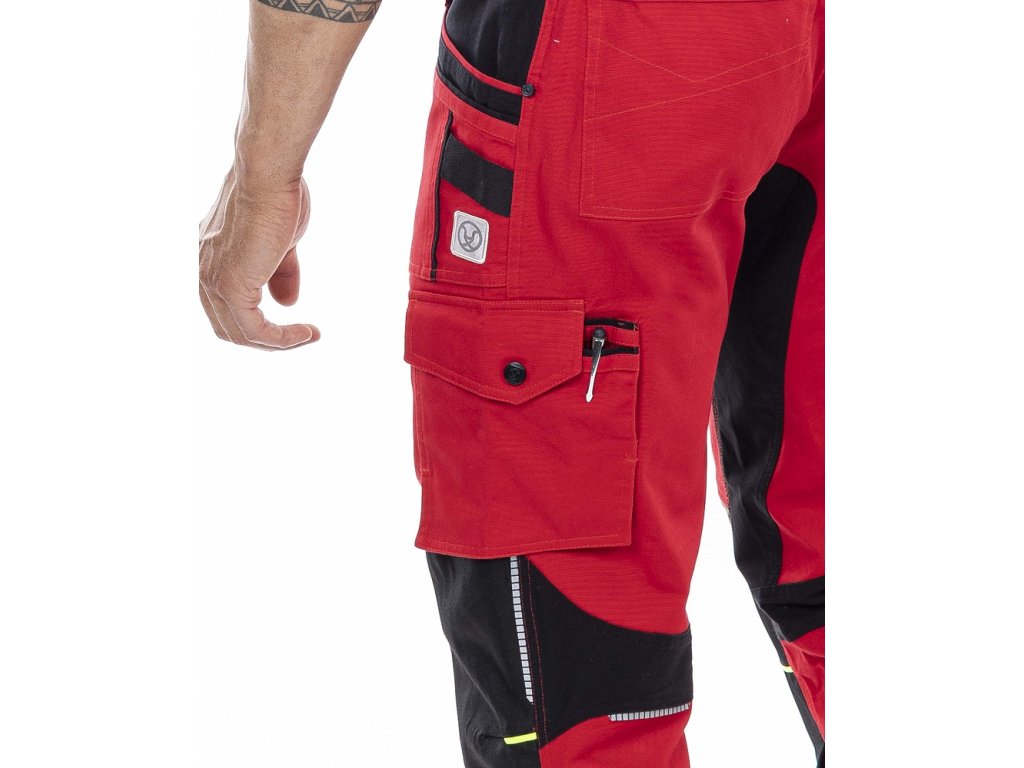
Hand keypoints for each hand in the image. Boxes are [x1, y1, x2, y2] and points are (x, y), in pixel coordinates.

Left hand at [199, 171, 320, 349]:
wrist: (268, 174)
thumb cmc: (277, 195)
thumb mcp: (282, 242)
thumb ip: (281, 273)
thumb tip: (286, 303)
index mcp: (210, 259)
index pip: (226, 307)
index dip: (258, 321)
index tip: (292, 321)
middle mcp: (203, 271)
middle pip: (228, 326)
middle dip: (267, 338)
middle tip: (301, 336)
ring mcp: (213, 280)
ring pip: (240, 333)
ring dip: (277, 343)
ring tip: (307, 336)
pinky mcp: (230, 287)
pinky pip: (254, 331)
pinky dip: (280, 339)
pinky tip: (305, 333)